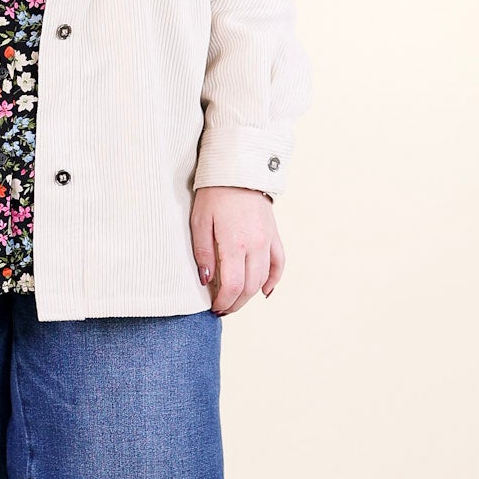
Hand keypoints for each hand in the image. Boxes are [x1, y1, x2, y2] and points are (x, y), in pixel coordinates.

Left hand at [190, 186, 284, 314]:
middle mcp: (255, 245)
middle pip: (249, 287)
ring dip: (250, 295)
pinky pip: (279, 262)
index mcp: (235, 243)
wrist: (239, 169)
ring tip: (235, 301)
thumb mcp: (199, 222)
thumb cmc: (214, 194)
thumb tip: (207, 281)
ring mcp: (268, 240)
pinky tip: (265, 291)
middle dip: (235, 303)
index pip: (233, 285)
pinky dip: (273, 280)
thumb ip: (203, 253)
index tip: (213, 307)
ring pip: (263, 278)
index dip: (223, 301)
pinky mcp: (274, 234)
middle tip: (221, 309)